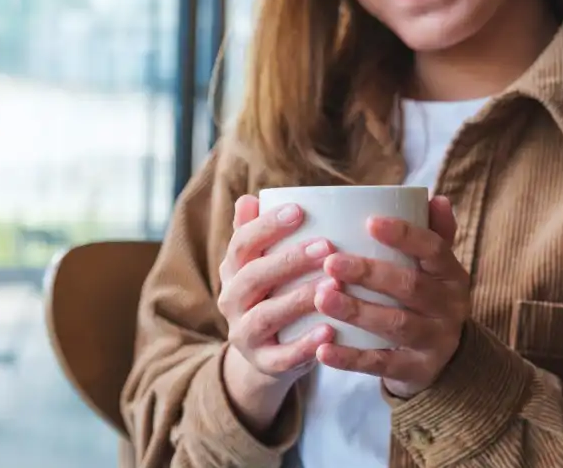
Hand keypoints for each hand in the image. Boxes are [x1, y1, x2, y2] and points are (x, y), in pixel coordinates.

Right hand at [218, 194, 335, 432]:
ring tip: (331, 286)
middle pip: (253, 277)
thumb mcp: (262, 265)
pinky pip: (282, 357)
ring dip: (298, 299)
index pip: (241, 243)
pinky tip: (330, 331)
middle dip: (288, 260)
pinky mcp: (263, 364)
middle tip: (326, 246)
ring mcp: (244, 334)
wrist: (267, 353)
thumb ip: (256, 233)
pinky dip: (305, 345)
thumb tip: (249, 198)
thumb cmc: (274, 294)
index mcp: (232, 270)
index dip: (267, 226)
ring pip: (266, 316)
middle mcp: (231, 300)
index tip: (299, 210)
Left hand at [313, 196, 469, 398]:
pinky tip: (321, 350)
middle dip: (370, 273)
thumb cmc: (426, 300)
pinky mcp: (416, 371)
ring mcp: (434, 341)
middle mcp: (449, 307)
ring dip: (357, 311)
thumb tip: (435, 197)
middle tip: (331, 262)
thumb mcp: (436, 269)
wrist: (446, 362)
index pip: (434, 249)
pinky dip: (350, 358)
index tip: (370, 221)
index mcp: (451, 274)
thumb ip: (434, 234)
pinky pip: (380, 364)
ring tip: (321, 298)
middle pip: (410, 287)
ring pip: (395, 325)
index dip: (405, 235)